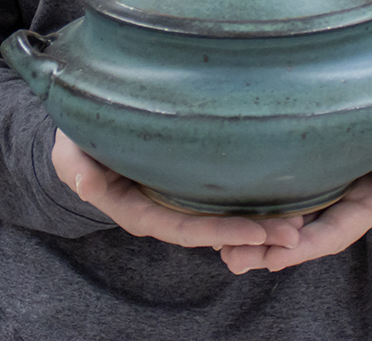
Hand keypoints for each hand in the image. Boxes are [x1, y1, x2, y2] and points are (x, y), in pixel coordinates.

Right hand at [52, 129, 304, 251]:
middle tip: (295, 234)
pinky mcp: (187, 185)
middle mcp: (162, 212)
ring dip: (258, 224)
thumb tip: (87, 185)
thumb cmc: (75, 142)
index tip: (257, 233)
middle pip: (211, 231)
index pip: (184, 228)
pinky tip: (283, 200)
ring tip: (300, 222)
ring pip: (220, 219)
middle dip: (252, 234)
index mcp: (137, 210)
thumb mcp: (70, 152)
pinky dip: (249, 205)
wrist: (79, 138)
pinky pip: (219, 201)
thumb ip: (78, 168)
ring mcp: (177, 200)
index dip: (220, 231)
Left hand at [217, 101, 371, 275]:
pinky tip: (228, 216)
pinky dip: (258, 210)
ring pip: (287, 220)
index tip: (276, 258)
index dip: (306, 247)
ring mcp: (324, 192)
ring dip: (256, 237)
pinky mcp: (309, 175)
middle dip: (268, 251)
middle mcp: (341, 205)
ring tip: (221, 249)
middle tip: (231, 258)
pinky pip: (283, 198)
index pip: (333, 233)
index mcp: (367, 206)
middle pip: (302, 235)